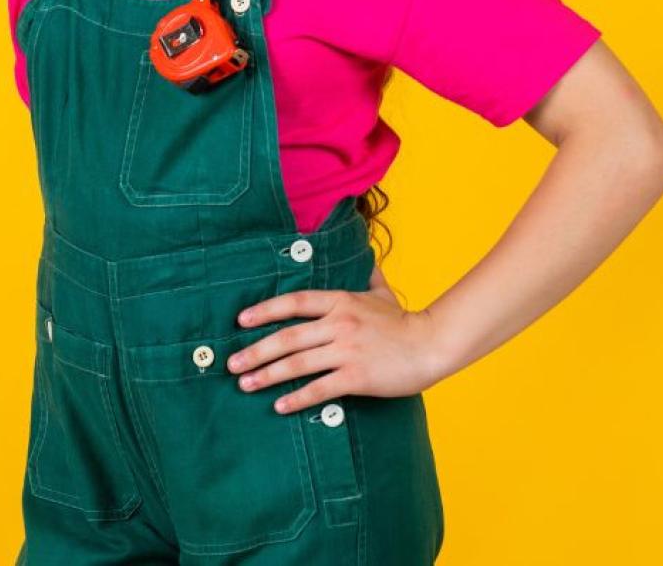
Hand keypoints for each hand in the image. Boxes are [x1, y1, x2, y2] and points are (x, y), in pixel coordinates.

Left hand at [227, 264, 443, 412]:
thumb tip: (360, 255)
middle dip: (255, 351)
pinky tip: (279, 406)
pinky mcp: (356, 377)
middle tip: (232, 363)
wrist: (430, 345)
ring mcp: (347, 350)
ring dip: (267, 375)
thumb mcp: (381, 291)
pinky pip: (319, 389)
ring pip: (297, 364)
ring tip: (245, 385)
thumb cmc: (403, 321)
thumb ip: (365, 275)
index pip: (294, 302)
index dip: (265, 310)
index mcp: (340, 300)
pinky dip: (296, 398)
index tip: (241, 321)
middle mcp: (339, 323)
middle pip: (287, 337)